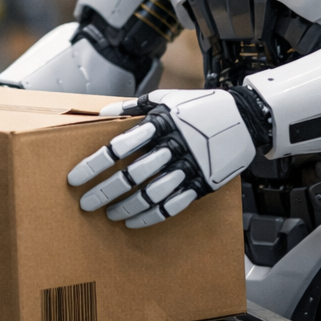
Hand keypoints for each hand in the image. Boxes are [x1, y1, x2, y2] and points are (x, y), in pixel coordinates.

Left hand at [66, 89, 254, 227]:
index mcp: (160, 123)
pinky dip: (151, 216)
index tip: (75, 178)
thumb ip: (133, 107)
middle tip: (86, 203)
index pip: (118, 147)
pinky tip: (134, 222)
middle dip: (104, 191)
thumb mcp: (166, 98)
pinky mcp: (203, 184)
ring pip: (150, 194)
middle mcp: (173, 146)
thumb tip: (103, 113)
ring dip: (126, 207)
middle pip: (131, 175)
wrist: (246, 117)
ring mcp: (189, 167)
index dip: (94, 164)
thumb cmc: (200, 106)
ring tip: (109, 214)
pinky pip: (173, 206)